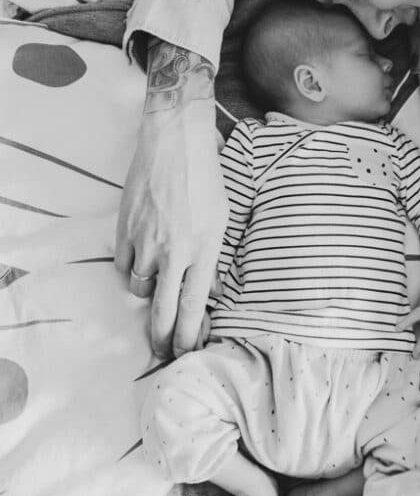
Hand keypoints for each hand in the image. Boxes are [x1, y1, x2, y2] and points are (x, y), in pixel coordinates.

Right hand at [115, 98, 226, 357]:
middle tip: (162, 353)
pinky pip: (123, 266)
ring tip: (157, 283)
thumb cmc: (206, 178)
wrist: (175, 142)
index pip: (192, 308)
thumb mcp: (221, 220)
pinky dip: (131, 270)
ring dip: (148, 293)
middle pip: (161, 312)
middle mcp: (173, 252)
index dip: (186, 336)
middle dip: (161, 339)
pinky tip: (140, 262)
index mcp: (203, 251)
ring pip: (139, 288)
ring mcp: (145, 242)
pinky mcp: (124, 229)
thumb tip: (211, 292)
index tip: (184, 352)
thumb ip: (212, 259)